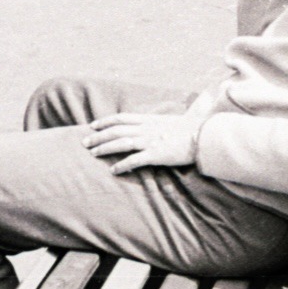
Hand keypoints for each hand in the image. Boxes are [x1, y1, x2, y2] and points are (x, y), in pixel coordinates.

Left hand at [83, 113, 200, 174]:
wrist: (203, 135)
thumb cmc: (189, 129)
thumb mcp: (168, 122)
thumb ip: (154, 124)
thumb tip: (146, 127)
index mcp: (148, 120)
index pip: (120, 118)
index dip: (104, 121)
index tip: (92, 125)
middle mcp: (146, 129)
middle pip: (115, 130)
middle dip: (98, 136)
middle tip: (84, 142)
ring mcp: (150, 141)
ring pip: (120, 143)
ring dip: (104, 148)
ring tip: (92, 154)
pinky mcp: (156, 155)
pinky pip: (134, 160)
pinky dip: (122, 165)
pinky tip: (113, 170)